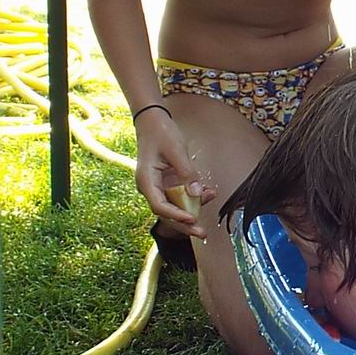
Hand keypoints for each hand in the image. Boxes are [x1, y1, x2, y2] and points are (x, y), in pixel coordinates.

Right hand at [133, 107, 213, 237]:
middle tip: (201, 233)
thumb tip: (196, 192)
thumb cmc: (160, 133)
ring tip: (209, 210)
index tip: (191, 218)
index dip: (176, 215)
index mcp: (146, 180)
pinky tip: (208, 193)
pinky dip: (193, 197)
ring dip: (191, 211)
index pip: (159, 205)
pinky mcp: (167, 183)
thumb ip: (187, 172)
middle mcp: (150, 186)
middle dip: (184, 224)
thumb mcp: (176, 150)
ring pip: (175, 206)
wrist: (153, 121)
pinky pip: (180, 195)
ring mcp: (159, 186)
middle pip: (166, 212)